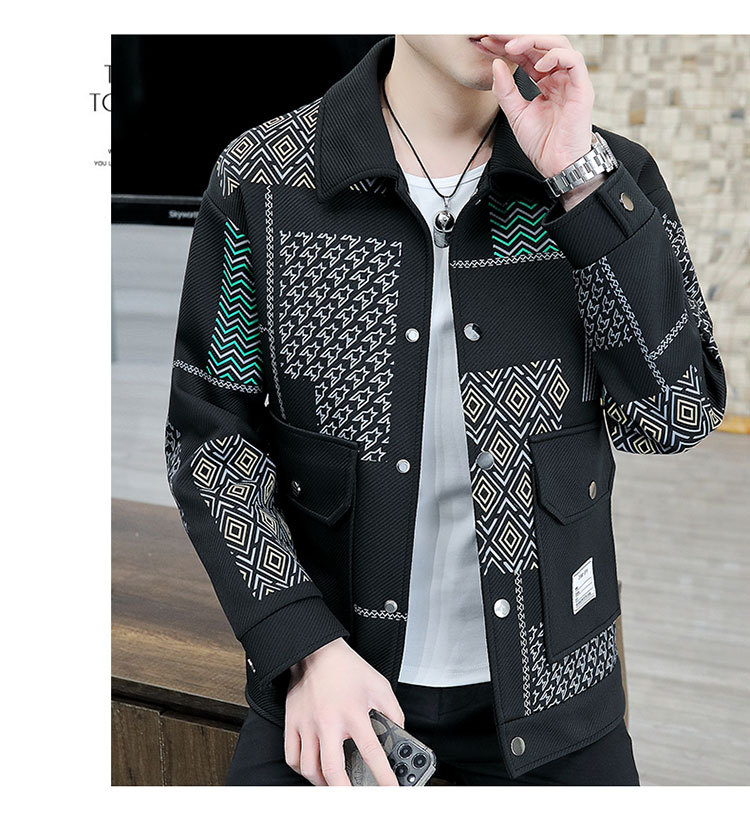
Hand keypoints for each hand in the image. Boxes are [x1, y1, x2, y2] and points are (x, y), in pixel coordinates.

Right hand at [284, 637, 404, 785]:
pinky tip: (313, 770)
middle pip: (333, 770)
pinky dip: (302, 769)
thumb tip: (399, 735)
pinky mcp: (293, 722)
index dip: (383, 776)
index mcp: (353, 712)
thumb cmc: (347, 668)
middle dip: (346, 792)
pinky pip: (293, 756)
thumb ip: (393, 713)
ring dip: (324, 784)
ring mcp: (308, 724)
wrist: (317, 651)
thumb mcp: (380, 686)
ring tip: (335, 786)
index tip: (390, 791)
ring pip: (310, 768)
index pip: (371, 752)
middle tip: (356, 798)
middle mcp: (328, 721)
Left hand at [484, 35, 594, 179]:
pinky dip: (555, 57)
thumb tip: (496, 65)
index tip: (487, 43)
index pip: (526, 55)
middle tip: (495, 37)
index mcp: (546, 82)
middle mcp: (559, 77)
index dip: (507, 47)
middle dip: (516, 38)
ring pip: (558, 45)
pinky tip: (538, 64)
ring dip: (534, 41)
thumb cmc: (543, 143)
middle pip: (540, 45)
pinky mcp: (582, 89)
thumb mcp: (516, 114)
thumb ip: (505, 90)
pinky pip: (574, 61)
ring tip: (512, 46)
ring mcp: (571, 81)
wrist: (557, 164)